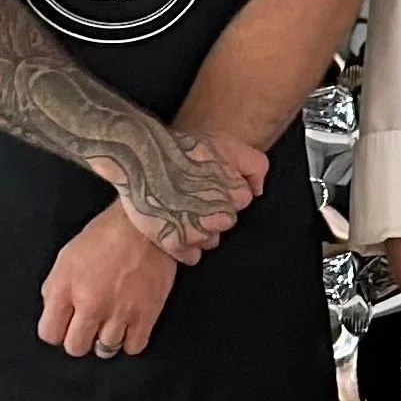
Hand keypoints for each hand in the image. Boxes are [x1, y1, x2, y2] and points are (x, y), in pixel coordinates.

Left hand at [41, 202, 180, 357]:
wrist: (145, 224)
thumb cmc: (106, 235)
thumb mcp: (67, 257)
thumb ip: (56, 289)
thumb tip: (55, 313)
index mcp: (65, 288)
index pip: (49, 334)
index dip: (57, 330)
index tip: (66, 323)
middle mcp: (90, 305)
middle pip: (76, 347)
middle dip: (80, 338)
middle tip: (90, 324)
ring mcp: (119, 312)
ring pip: (105, 350)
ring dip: (106, 338)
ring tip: (112, 322)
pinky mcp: (146, 314)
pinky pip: (133, 347)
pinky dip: (131, 340)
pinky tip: (131, 326)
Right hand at [118, 130, 266, 257]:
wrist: (142, 156)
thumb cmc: (183, 149)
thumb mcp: (228, 144)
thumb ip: (255, 165)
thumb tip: (258, 190)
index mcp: (235, 194)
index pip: (242, 200)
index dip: (226, 189)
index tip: (210, 182)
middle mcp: (220, 216)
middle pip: (225, 221)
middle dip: (213, 210)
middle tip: (193, 195)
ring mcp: (198, 232)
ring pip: (209, 240)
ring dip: (200, 228)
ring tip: (181, 208)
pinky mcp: (175, 243)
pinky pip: (191, 256)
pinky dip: (184, 246)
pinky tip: (175, 226)